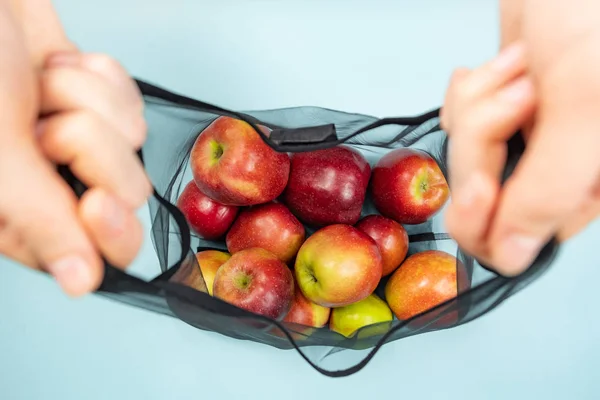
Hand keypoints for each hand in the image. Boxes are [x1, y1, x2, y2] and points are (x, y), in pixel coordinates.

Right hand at [0, 2, 150, 294]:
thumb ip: (40, 220)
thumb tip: (79, 281)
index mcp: (17, 212)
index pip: (94, 254)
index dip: (108, 231)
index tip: (95, 202)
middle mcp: (52, 181)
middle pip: (127, 192)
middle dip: (91, 146)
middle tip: (42, 123)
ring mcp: (77, 138)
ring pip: (133, 141)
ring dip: (86, 100)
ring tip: (35, 84)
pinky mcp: (96, 100)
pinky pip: (132, 100)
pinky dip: (98, 76)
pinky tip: (55, 65)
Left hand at [441, 35, 599, 275]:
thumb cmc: (598, 16)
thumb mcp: (585, 106)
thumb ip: (552, 189)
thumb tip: (516, 255)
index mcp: (589, 187)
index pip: (518, 245)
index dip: (486, 220)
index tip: (483, 182)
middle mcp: (559, 172)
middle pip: (480, 198)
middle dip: (482, 143)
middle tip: (518, 95)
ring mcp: (528, 141)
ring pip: (465, 157)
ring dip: (476, 107)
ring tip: (520, 66)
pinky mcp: (503, 114)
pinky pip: (459, 124)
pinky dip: (467, 94)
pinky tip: (494, 67)